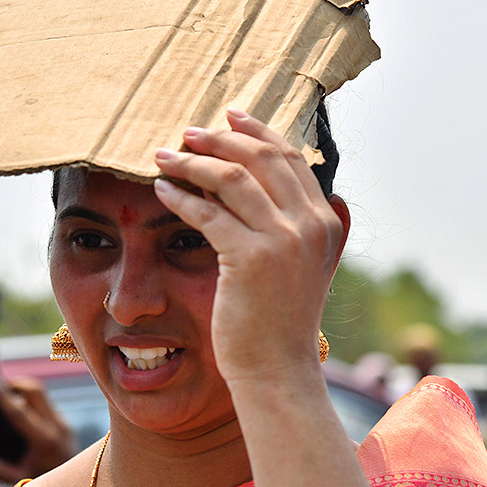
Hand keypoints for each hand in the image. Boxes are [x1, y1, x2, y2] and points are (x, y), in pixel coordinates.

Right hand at [0, 377, 76, 482]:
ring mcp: (64, 424)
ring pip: (43, 396)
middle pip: (36, 392)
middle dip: (15, 384)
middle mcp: (58, 427)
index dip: (3, 396)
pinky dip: (31, 402)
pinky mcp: (66, 424)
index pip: (19, 411)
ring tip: (6, 393)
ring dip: (24, 391)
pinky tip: (19, 409)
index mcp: (45, 441)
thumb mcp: (18, 482)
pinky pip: (47, 406)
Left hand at [153, 108, 346, 386]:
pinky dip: (180, 195)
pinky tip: (161, 189)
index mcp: (325, 222)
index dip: (258, 131)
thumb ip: (301, 228)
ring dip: (192, 160)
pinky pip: (207, 211)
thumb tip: (272, 185)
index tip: (230, 116)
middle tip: (188, 130)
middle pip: (261, 157)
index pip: (291, 159)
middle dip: (221, 136)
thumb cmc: (280, 323)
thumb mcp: (303, 269)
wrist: (278, 370)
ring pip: (231, 177)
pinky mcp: (251, 257)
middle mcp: (310, 224)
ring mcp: (283, 239)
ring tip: (164, 155)